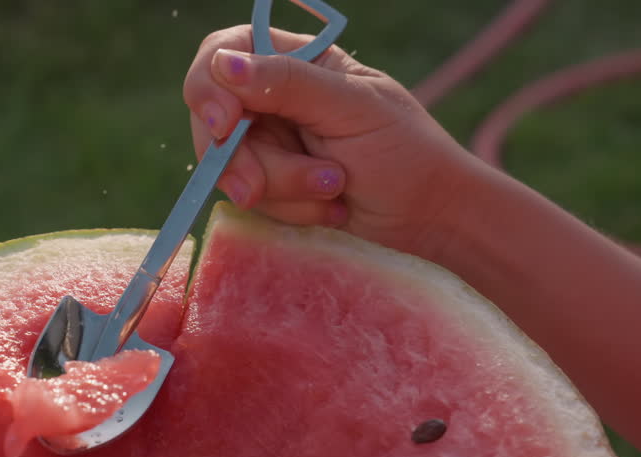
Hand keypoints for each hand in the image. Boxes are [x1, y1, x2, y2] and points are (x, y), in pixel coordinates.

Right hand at [184, 26, 484, 259]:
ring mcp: (270, 148)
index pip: (224, 54)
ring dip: (283, 189)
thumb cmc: (405, 153)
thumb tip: (224, 64)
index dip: (210, 87)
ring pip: (231, 168)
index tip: (224, 125)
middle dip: (245, 159)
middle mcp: (274, 101)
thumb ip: (289, 84)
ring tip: (335, 189)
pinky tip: (331, 210)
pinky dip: (291, 211)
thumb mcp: (352, 108)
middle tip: (263, 188)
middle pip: (214, 121)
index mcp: (296, 62)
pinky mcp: (273, 191)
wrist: (430, 220)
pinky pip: (253, 201)